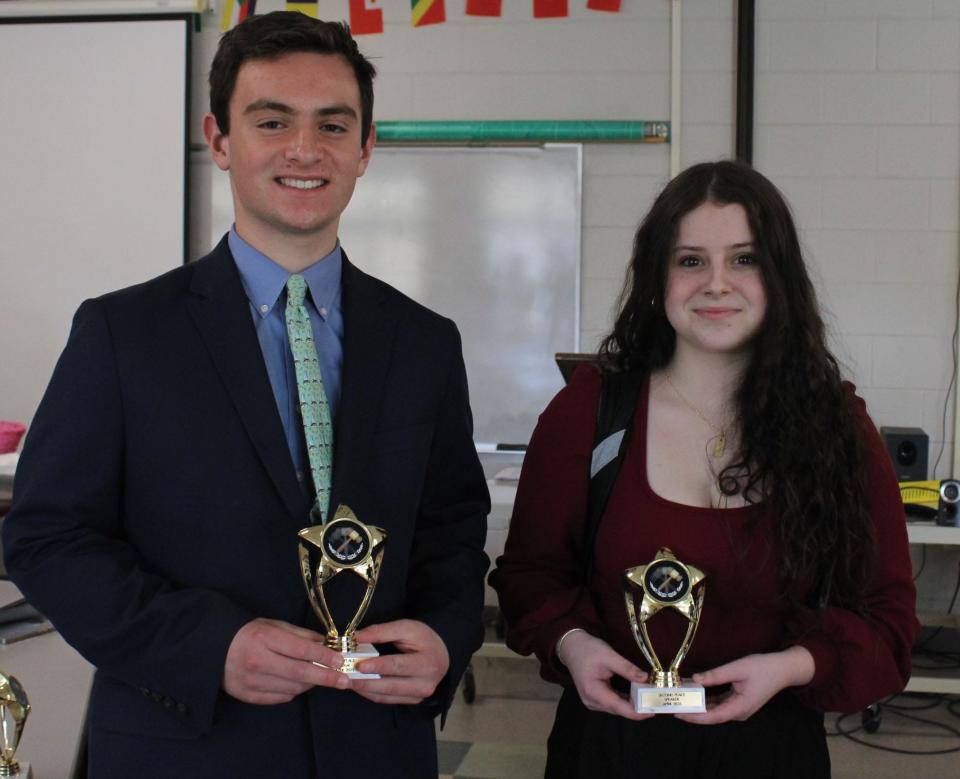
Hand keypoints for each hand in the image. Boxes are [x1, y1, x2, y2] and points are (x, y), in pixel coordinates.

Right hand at [223, 618, 350, 704]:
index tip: (340, 660)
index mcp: (265, 639)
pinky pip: (281, 697)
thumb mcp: (274, 625)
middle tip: (344, 680)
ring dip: (310, 683)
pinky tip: (297, 682)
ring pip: (292, 687)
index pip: (301, 650)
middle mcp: (257, 661)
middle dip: (326, 678)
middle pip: (299, 673)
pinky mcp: (247, 696)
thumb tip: (326, 644)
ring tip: (319, 676)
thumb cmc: (249, 634)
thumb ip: (300, 635)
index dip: (323, 656)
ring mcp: (251, 682)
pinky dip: (294, 690)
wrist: (214, 650)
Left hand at [350, 619, 449, 704]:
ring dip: (364, 689)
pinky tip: (357, 685)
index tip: (359, 665)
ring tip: (345, 681)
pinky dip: (370, 693)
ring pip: (386, 696)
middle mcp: (425, 684)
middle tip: (344, 677)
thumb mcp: (407, 628)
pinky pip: (386, 700)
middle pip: (390, 685)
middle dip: (365, 682)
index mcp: (427, 663)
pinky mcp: (411, 702)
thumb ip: (381, 632)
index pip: (398, 666)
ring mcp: (418, 696)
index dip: (378, 666)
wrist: (441, 655)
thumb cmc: (424, 639)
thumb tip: (356, 637)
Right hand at [557, 631, 651, 720]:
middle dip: (639, 707)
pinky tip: (637, 695)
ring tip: (650, 698)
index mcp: (594, 692)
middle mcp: (592, 702)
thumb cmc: (588, 649)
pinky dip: (626, 700)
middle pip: (620, 710)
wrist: (571, 647)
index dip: (639, 712)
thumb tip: (646, 679)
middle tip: (657, 701)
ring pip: (618, 708)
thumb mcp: (609, 655)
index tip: (655, 709)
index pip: (620, 708)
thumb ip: (627, 669)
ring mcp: (593, 702)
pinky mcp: (595, 699)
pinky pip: (613, 703)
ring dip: (633, 704)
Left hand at [676, 646, 814, 724]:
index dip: (695, 717)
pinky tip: (694, 693)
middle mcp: (739, 712)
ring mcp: (739, 709)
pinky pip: (719, 704)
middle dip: (692, 712)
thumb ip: (716, 675)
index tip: (679, 713)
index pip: (713, 717)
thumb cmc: (763, 668)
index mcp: (741, 707)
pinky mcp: (738, 702)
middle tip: (672, 705)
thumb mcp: (738, 668)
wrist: (783, 669)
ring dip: (698, 706)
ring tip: (679, 699)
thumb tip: (695, 679)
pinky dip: (706, 700)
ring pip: (715, 711)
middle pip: (712, 716)